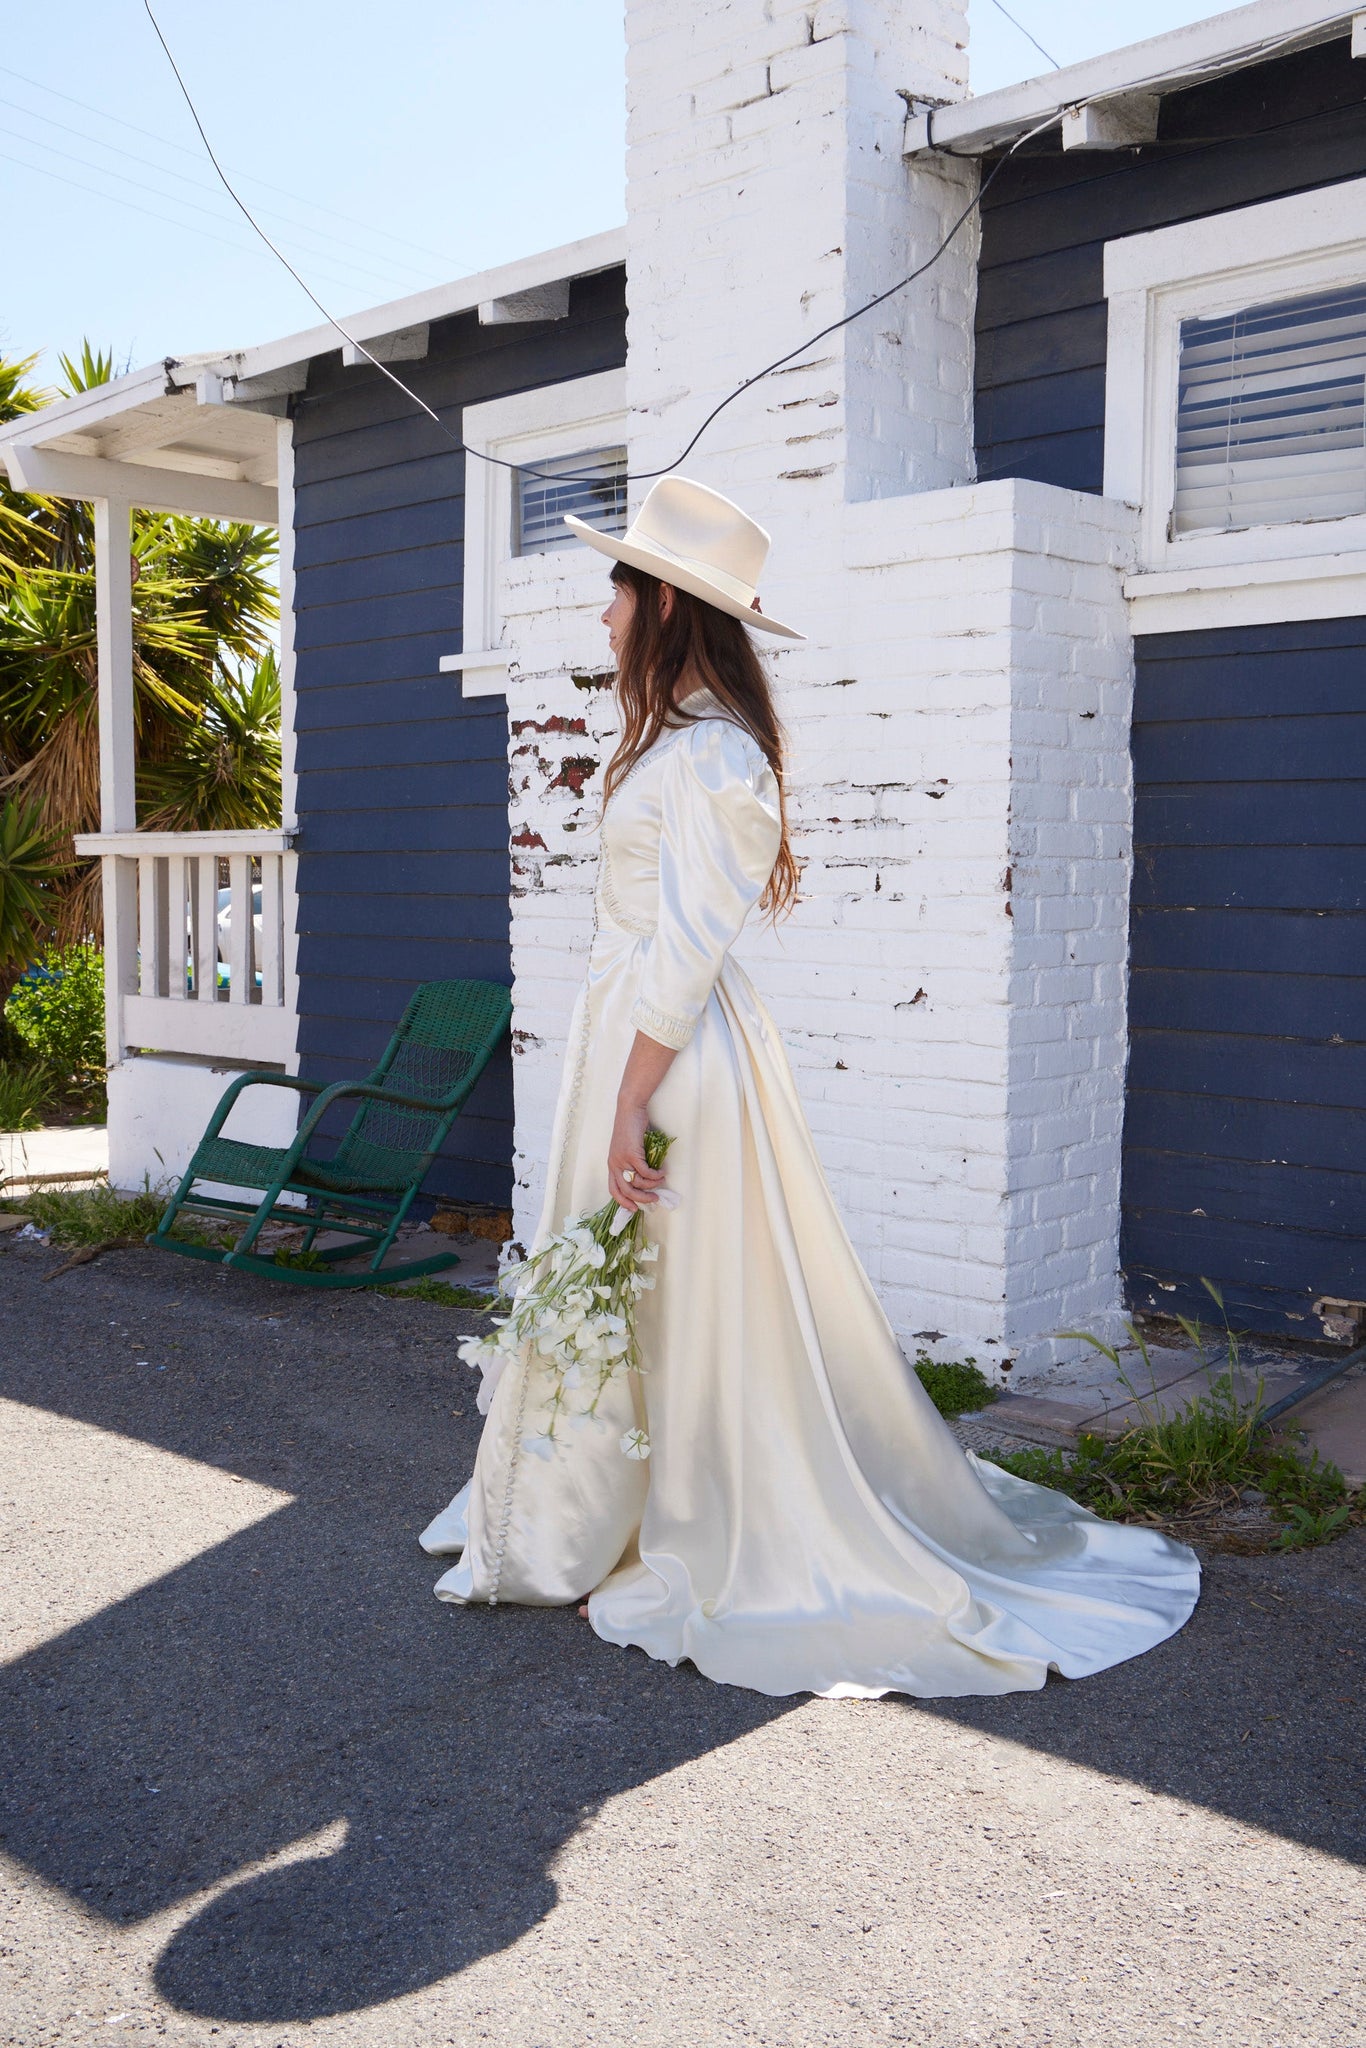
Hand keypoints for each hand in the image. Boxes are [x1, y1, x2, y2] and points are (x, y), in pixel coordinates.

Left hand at [607, 1096, 666, 1211]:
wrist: (629, 1110)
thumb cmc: (630, 1128)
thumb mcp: (627, 1149)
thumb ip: (633, 1163)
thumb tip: (646, 1179)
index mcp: (612, 1165)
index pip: (613, 1190)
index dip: (623, 1202)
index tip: (634, 1209)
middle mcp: (615, 1164)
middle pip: (626, 1191)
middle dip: (641, 1198)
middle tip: (654, 1199)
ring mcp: (622, 1160)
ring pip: (638, 1182)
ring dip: (652, 1185)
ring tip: (661, 1180)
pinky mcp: (632, 1154)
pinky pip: (645, 1172)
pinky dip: (655, 1175)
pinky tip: (661, 1172)